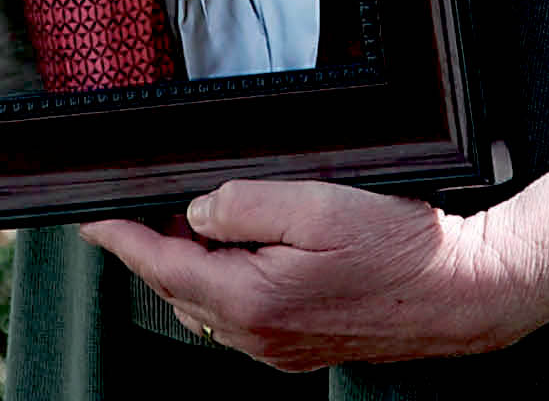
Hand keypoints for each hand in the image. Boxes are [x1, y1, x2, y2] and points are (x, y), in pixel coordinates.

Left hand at [80, 180, 519, 370]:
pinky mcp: (300, 345)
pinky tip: (239, 256)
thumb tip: (199, 211)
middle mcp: (257, 334)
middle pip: (179, 288)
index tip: (93, 221)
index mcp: (251, 298)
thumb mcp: (316, 202)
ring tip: (191, 223)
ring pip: (206, 305)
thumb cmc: (396, 247)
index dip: (123, 239)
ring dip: (188, 267)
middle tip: (139, 209)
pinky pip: (238, 317)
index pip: (163, 265)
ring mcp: (278, 346)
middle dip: (152, 248)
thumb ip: (245, 204)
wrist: (455, 291)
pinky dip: (222, 284)